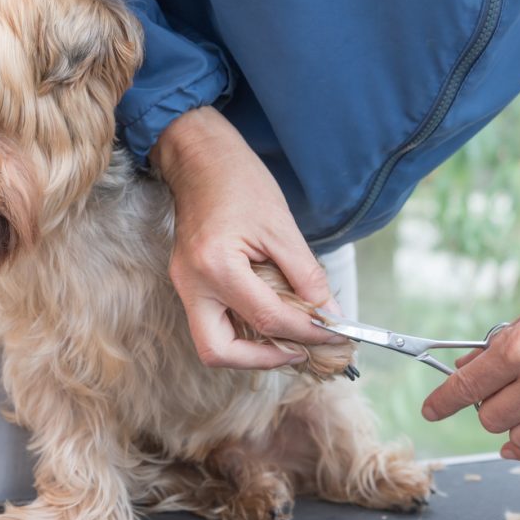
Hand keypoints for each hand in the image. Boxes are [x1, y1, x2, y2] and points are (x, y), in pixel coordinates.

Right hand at [150, 106, 342, 368]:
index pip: (268, 319)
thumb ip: (306, 276)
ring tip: (287, 337)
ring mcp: (184, 285)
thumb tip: (330, 315)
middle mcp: (192, 283)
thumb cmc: (239, 182)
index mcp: (216, 266)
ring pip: (211, 343)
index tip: (335, 334)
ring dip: (250, 350)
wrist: (199, 158)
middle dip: (261, 360)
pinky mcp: (187, 283)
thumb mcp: (282, 228)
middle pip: (218, 351)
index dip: (307, 333)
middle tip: (298, 351)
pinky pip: (212, 322)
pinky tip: (268, 318)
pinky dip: (241, 329)